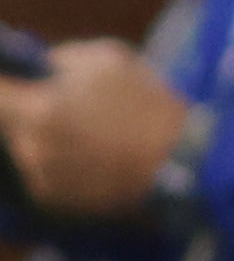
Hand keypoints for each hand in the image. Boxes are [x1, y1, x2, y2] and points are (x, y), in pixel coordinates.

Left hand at [0, 41, 189, 219]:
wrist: (187, 165)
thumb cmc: (152, 107)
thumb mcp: (110, 60)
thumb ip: (61, 59)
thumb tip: (38, 67)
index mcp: (35, 109)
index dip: (7, 85)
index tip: (18, 82)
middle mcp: (29, 146)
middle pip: (4, 122)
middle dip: (24, 111)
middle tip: (60, 108)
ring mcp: (40, 177)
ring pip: (24, 147)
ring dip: (42, 139)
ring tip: (82, 137)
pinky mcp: (55, 202)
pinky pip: (41, 173)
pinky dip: (57, 165)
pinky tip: (90, 160)